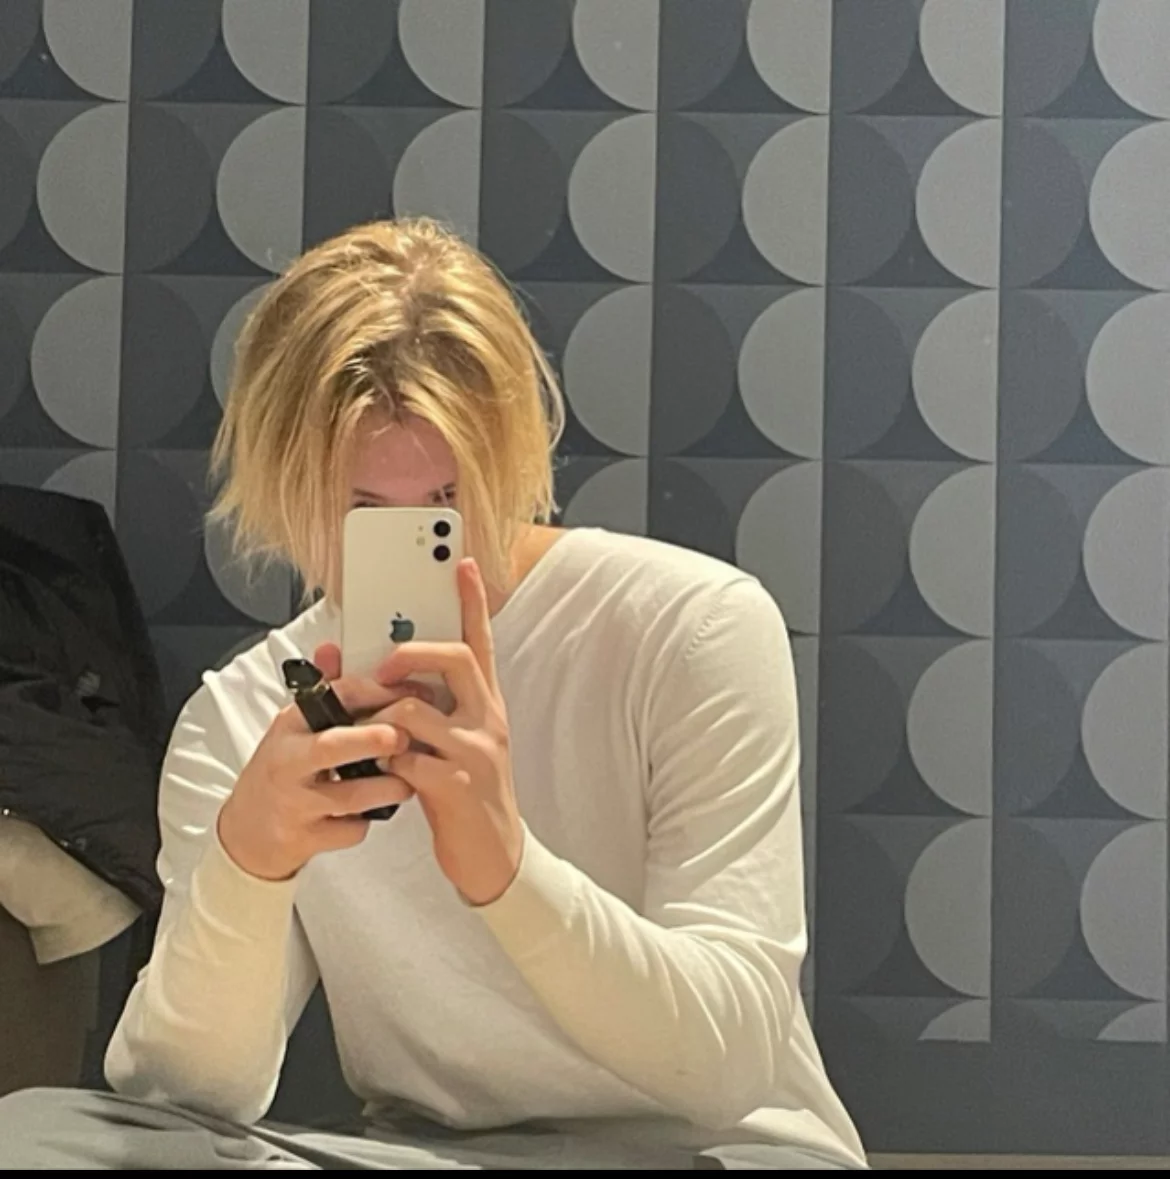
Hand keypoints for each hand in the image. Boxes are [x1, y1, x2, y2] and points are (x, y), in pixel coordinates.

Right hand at [217, 656, 416, 881]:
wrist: (248, 833)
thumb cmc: (283, 771)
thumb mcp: (295, 728)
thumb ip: (320, 690)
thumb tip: (332, 648)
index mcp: (289, 725)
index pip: (335, 696)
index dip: (378, 693)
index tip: (413, 696)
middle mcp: (288, 761)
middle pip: (333, 746)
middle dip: (374, 739)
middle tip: (404, 737)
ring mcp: (294, 802)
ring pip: (351, 796)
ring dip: (388, 787)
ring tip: (407, 781)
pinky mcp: (304, 838)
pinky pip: (351, 830)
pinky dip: (369, 822)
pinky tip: (376, 813)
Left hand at [319, 559, 522, 905]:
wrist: (495, 856)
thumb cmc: (466, 794)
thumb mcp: (456, 744)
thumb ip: (432, 710)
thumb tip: (388, 681)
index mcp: (486, 705)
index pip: (481, 642)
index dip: (471, 601)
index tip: (462, 562)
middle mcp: (487, 719)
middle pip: (454, 658)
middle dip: (409, 652)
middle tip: (380, 667)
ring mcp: (476, 750)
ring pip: (414, 710)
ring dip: (378, 720)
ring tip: (367, 738)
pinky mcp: (456, 784)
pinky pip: (405, 758)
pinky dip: (383, 763)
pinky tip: (383, 775)